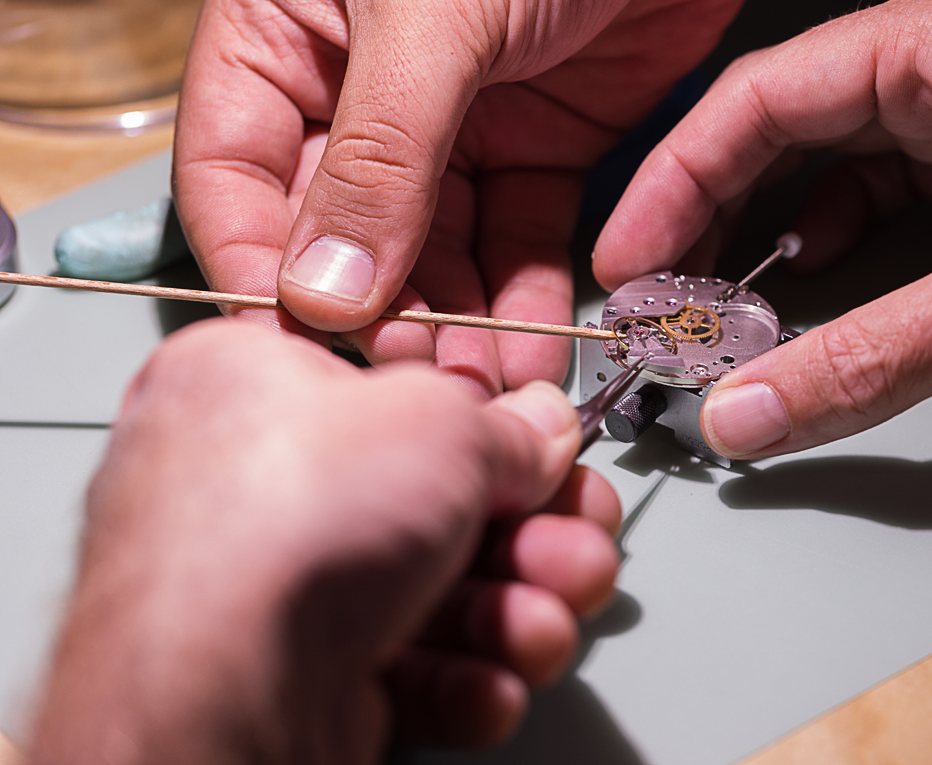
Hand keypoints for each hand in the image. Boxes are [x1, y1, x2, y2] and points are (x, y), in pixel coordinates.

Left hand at [30, 320, 619, 762]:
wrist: (215, 684)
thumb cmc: (289, 518)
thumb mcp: (440, 421)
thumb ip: (508, 427)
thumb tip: (542, 427)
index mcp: (260, 385)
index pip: (399, 397)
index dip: (492, 430)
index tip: (554, 458)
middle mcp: (257, 483)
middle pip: (433, 505)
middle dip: (531, 541)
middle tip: (579, 552)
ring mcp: (267, 586)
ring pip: (427, 594)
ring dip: (511, 615)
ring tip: (542, 626)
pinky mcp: (285, 677)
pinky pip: (397, 666)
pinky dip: (459, 678)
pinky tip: (490, 682)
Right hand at [172, 0, 751, 394]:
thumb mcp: (431, 12)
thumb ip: (379, 154)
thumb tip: (324, 287)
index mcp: (288, 34)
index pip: (236, 173)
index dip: (259, 266)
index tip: (299, 343)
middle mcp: (363, 88)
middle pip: (346, 232)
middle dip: (379, 314)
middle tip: (413, 380)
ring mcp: (455, 122)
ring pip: (437, 251)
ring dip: (456, 325)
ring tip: (478, 391)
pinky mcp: (540, 142)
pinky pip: (520, 237)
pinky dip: (524, 296)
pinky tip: (528, 348)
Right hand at [594, 0, 931, 458]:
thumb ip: (870, 360)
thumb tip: (744, 414)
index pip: (761, 99)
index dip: (675, 181)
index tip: (628, 260)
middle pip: (778, 129)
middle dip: (708, 212)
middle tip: (653, 293)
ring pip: (819, 165)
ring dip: (759, 234)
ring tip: (707, 298)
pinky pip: (869, 197)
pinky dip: (824, 248)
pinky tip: (800, 287)